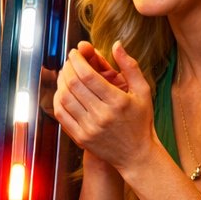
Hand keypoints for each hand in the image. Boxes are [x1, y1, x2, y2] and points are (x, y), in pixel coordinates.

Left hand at [53, 41, 156, 171]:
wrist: (136, 155)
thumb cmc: (140, 120)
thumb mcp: (143, 91)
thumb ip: (130, 66)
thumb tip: (116, 44)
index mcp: (118, 101)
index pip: (88, 76)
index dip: (77, 60)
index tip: (75, 52)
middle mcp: (102, 115)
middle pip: (73, 84)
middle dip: (68, 67)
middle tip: (69, 61)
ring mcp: (89, 128)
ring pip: (64, 98)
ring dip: (61, 81)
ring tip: (65, 73)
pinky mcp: (80, 138)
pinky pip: (61, 114)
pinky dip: (57, 99)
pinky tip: (62, 91)